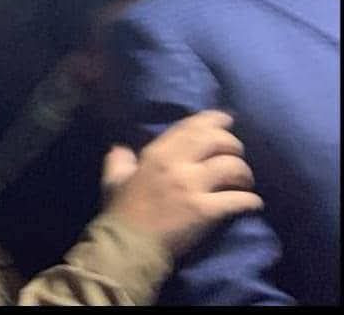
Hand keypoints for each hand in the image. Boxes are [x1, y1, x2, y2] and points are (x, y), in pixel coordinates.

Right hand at [101, 110, 262, 257]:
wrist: (128, 246)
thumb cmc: (121, 212)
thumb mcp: (113, 179)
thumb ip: (119, 159)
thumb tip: (121, 148)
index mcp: (157, 153)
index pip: (191, 127)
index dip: (213, 120)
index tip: (226, 120)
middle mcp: (177, 164)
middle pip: (218, 141)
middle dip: (233, 144)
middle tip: (236, 153)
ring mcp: (193, 187)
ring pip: (232, 167)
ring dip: (244, 173)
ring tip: (245, 181)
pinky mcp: (206, 211)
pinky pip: (237, 199)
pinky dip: (250, 200)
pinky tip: (253, 203)